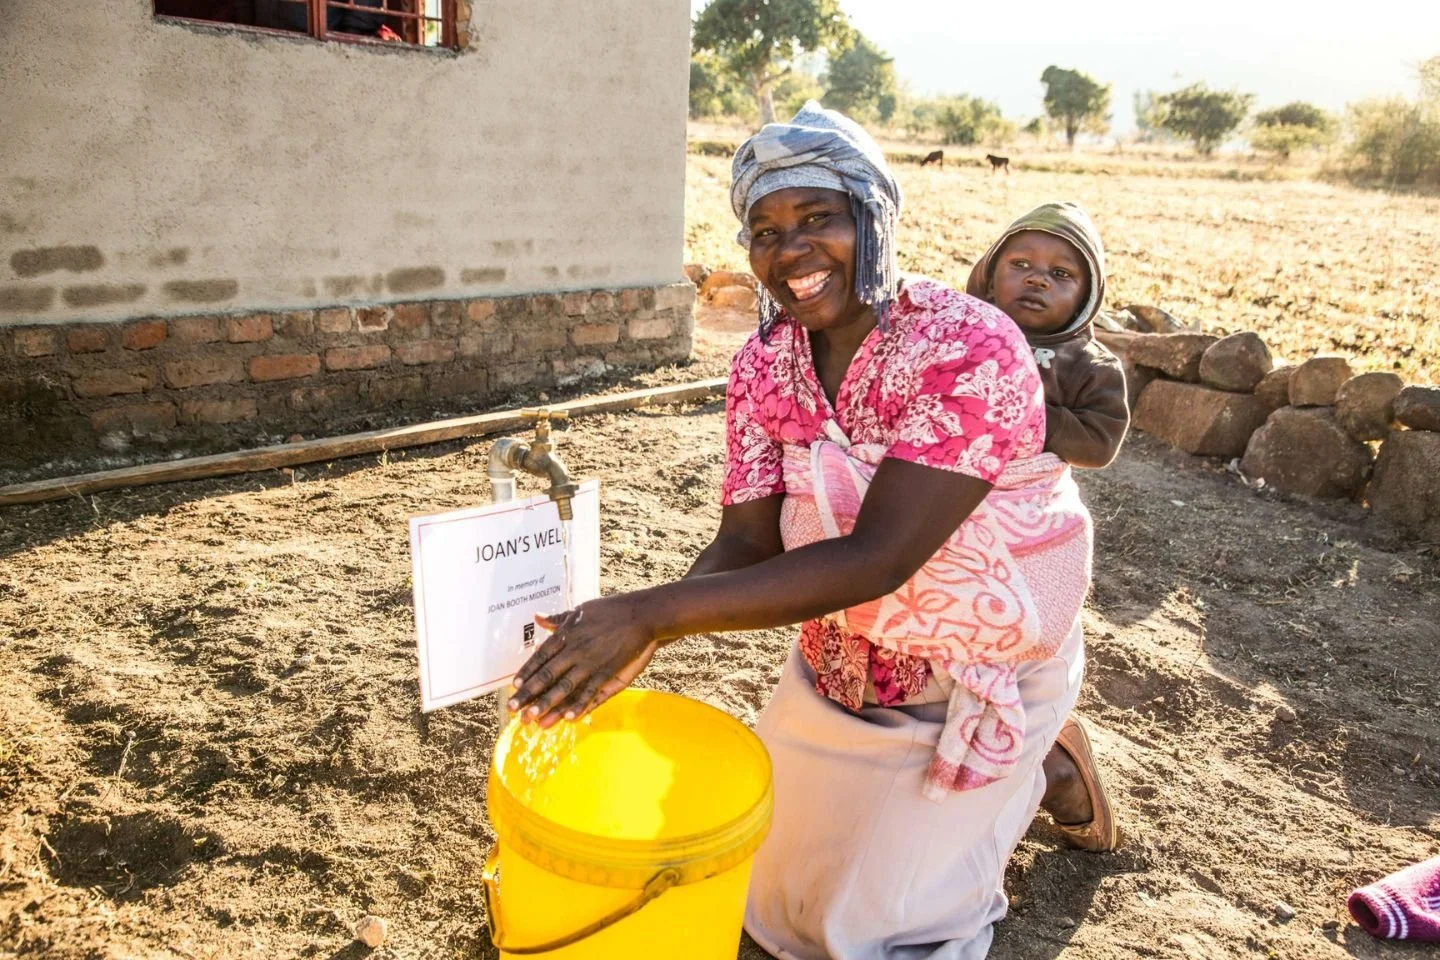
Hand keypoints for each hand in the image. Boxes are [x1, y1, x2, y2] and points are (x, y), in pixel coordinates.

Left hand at [507, 594, 659, 727]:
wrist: (641, 615)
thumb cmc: (611, 610)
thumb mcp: (581, 610)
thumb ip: (559, 618)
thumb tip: (538, 617)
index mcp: (567, 635)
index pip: (541, 656)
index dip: (527, 672)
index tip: (514, 686)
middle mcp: (575, 650)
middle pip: (547, 675)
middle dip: (529, 693)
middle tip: (513, 708)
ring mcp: (591, 663)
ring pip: (564, 687)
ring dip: (547, 704)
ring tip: (532, 718)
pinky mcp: (607, 673)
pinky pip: (590, 692)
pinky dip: (579, 705)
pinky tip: (567, 718)